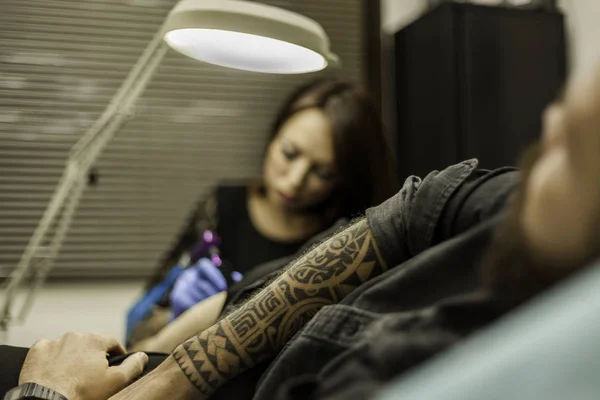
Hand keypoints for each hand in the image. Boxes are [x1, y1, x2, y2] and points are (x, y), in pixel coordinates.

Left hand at [19, 332, 147, 399]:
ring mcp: (55, 342)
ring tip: (72, 375)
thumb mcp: (115, 381)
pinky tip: (55, 372)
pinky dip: (52, 359)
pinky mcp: (38, 350)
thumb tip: (142, 356)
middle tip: (91, 375)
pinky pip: (49, 351)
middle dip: (92, 356)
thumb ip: (132, 366)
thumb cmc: (81, 392)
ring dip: (72, 356)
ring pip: (69, 346)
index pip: (112, 342)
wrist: (46, 399)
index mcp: (96, 340)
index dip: (116, 355)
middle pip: (90, 344)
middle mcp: (75, 335)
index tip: (113, 367)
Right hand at [170, 258, 226, 318]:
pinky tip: (202, 313)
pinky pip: (189, 303)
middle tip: (221, 303)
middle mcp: (188, 274)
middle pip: (202, 283)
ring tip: (213, 310)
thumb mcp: (215, 288)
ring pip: (196, 294)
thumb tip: (237, 278)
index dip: (215, 275)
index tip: (223, 287)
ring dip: (206, 304)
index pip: (205, 265)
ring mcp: (181, 285)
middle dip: (213, 295)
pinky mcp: (176, 297)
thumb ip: (225, 282)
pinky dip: (197, 309)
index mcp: (199, 269)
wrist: (187, 315)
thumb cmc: (206, 299)